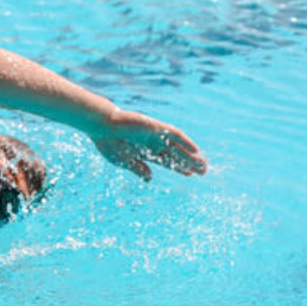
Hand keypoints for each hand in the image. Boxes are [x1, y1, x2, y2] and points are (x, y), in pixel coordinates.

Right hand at [90, 109, 206, 180]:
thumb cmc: (109, 143)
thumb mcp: (124, 161)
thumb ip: (138, 169)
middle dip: (189, 163)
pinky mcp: (156, 127)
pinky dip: (185, 141)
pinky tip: (195, 150)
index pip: (166, 161)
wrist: (102, 127)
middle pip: (176, 155)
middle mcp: (153, 143)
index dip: (178, 167)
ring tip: (203, 164)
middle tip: (204, 171)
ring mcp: (156, 135)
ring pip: (178, 146)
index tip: (190, 175)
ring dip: (191, 155)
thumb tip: (151, 178)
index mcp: (145, 152)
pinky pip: (175, 134)